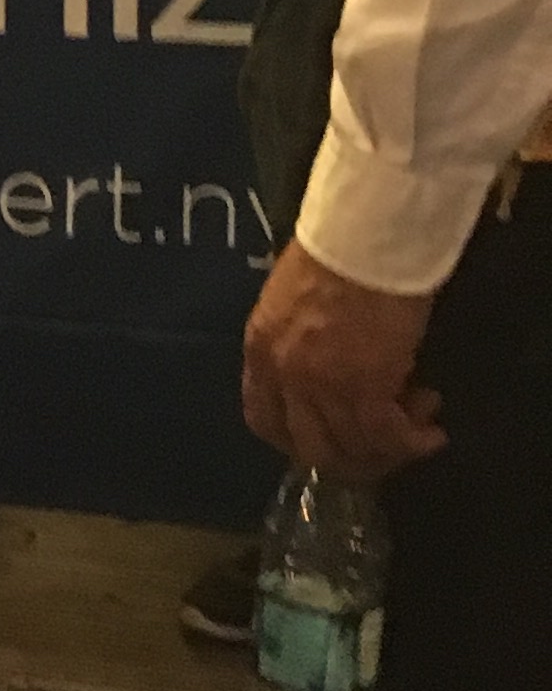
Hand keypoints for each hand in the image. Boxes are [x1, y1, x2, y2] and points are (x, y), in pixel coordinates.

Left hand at [242, 242, 444, 481]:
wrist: (366, 234)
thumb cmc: (337, 251)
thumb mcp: (293, 300)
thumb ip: (299, 341)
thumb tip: (329, 366)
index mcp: (259, 350)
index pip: (264, 419)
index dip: (299, 440)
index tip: (331, 440)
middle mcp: (283, 375)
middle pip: (308, 447)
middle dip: (349, 456)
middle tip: (383, 444)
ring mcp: (321, 385)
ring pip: (351, 448)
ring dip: (388, 449)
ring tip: (419, 425)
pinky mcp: (365, 387)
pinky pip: (386, 435)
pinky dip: (410, 439)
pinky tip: (430, 428)